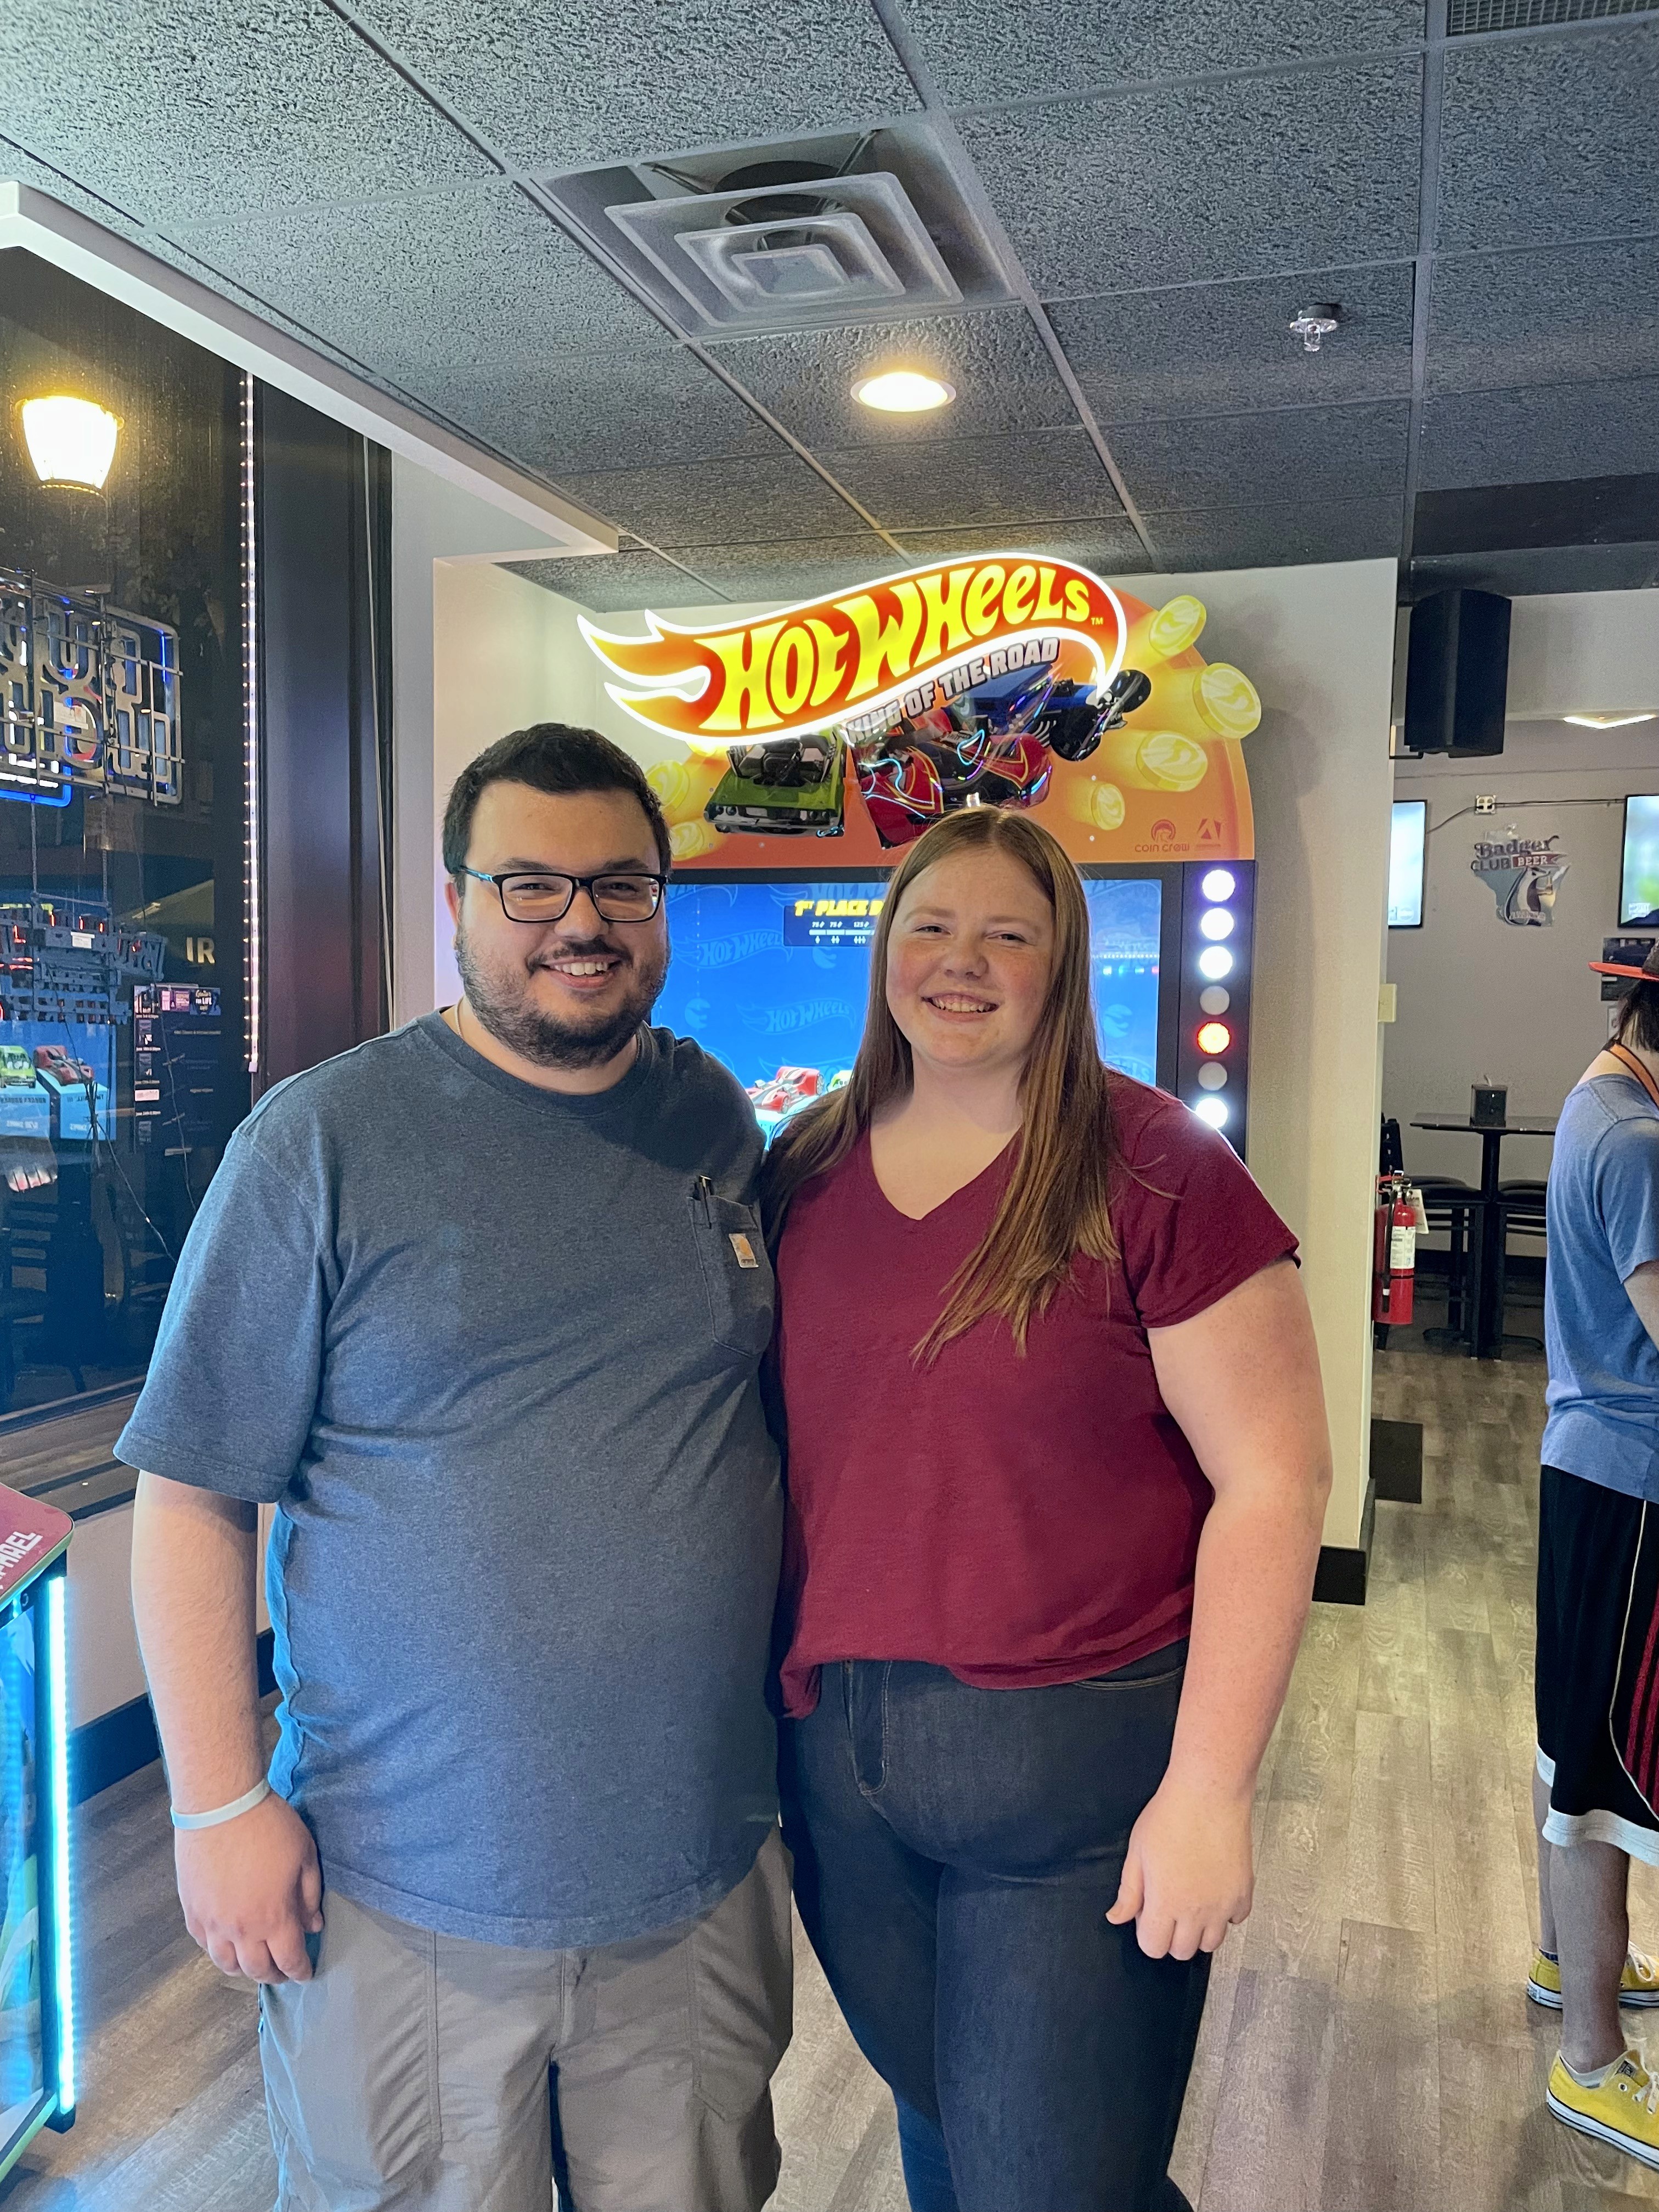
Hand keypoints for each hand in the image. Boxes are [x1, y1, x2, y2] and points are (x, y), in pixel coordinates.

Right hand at [176, 1792, 323, 1982]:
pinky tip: (227, 1946)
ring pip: (226, 1964)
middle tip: (283, 1971)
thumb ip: (310, 1896)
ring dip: (244, 1969)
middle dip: (274, 1975)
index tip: (306, 1972)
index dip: (300, 1971)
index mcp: (274, 1918)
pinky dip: (218, 1952)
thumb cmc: (269, 1826)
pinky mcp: (191, 1911)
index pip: (290, 1960)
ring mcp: (212, 1923)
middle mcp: (241, 1930)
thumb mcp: (305, 1855)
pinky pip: (204, 1945)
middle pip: (257, 1969)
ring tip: (255, 1964)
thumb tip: (313, 1925)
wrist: (222, 1806)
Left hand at [1106, 1774, 1253, 1959]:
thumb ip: (1128, 1891)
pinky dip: (1226, 1914)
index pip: (1153, 1947)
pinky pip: (1236, 1920)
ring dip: (1199, 1930)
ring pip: (1212, 1944)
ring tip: (1192, 1899)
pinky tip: (1215, 1889)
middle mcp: (1196, 1912)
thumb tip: (1117, 1917)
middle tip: (1169, 1903)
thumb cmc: (1170, 1815)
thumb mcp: (1137, 1852)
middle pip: (1182, 1951)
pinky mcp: (1244, 1893)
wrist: (1209, 1793)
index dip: (1147, 1932)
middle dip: (1171, 1935)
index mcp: (1165, 1903)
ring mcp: (1224, 1905)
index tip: (1148, 1910)